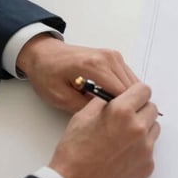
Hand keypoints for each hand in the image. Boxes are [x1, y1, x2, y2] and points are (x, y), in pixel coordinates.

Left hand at [16, 35, 137, 112]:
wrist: (44, 55)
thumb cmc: (47, 74)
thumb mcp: (59, 97)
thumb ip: (84, 107)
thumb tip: (105, 115)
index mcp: (94, 65)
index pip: (121, 91)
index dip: (122, 109)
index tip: (117, 122)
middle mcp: (108, 58)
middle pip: (131, 87)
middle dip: (127, 104)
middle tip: (117, 119)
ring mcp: (113, 56)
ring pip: (133, 82)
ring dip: (128, 97)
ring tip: (115, 110)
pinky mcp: (115, 57)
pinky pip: (128, 77)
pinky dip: (125, 89)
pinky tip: (114, 99)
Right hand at [48, 82, 159, 177]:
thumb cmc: (73, 155)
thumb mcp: (81, 118)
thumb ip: (102, 103)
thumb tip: (112, 99)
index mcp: (122, 112)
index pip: (144, 90)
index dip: (136, 94)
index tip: (132, 98)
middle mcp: (138, 128)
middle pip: (151, 109)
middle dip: (140, 111)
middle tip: (124, 121)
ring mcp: (145, 149)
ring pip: (153, 129)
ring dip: (142, 130)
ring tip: (121, 140)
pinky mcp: (148, 166)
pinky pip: (150, 151)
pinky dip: (139, 151)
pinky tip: (122, 157)